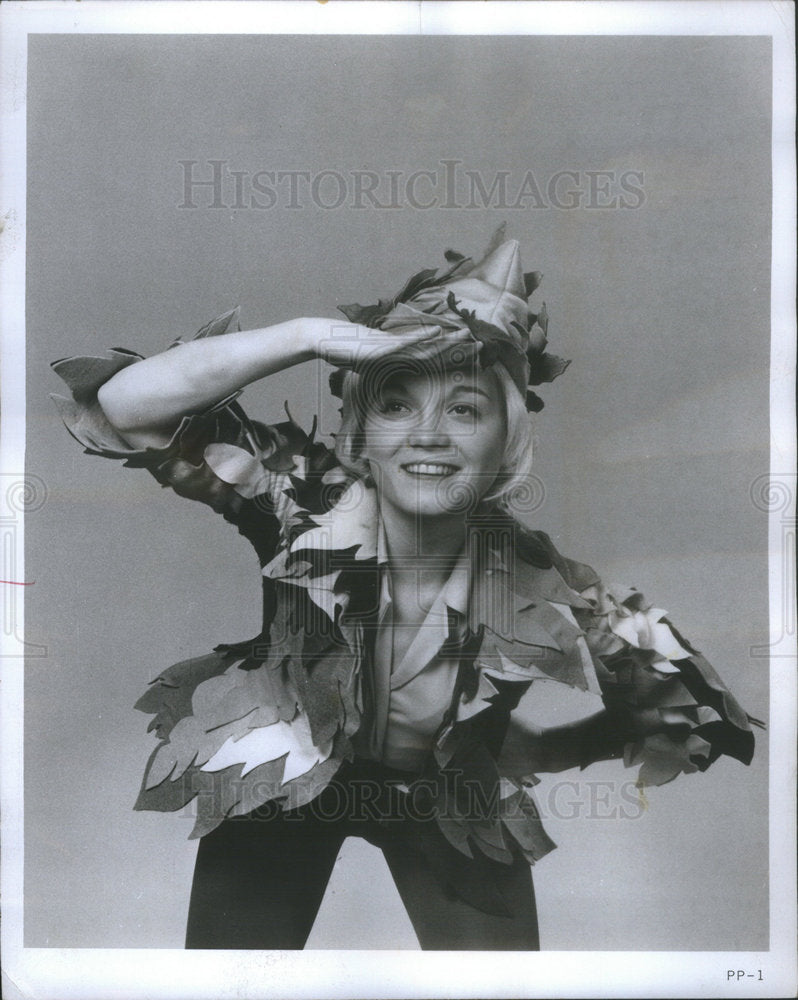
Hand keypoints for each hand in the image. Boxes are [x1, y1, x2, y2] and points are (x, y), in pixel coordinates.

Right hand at [311, 319, 477, 371]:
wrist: (324, 338)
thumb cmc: (343, 351)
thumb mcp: (365, 365)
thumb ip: (379, 368)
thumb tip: (385, 376)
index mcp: (400, 352)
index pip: (431, 355)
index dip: (452, 354)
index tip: (470, 354)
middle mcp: (400, 345)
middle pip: (435, 347)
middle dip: (459, 346)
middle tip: (483, 344)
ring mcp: (392, 343)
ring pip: (425, 342)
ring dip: (447, 340)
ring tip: (469, 335)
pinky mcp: (381, 343)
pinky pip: (405, 341)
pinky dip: (421, 337)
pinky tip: (438, 333)